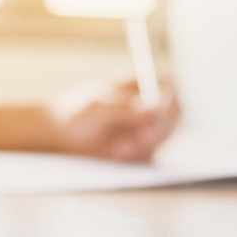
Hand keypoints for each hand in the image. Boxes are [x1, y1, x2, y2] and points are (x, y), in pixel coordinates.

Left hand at [49, 80, 178, 161]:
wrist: (63, 134)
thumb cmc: (77, 110)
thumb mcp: (96, 106)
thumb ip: (123, 108)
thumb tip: (150, 111)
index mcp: (141, 81)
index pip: (168, 85)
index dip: (170, 98)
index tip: (160, 112)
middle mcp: (151, 102)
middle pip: (173, 113)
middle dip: (159, 128)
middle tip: (141, 137)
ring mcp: (150, 125)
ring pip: (163, 135)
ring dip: (143, 144)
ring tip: (118, 147)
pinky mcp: (145, 145)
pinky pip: (152, 152)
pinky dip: (136, 155)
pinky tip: (116, 152)